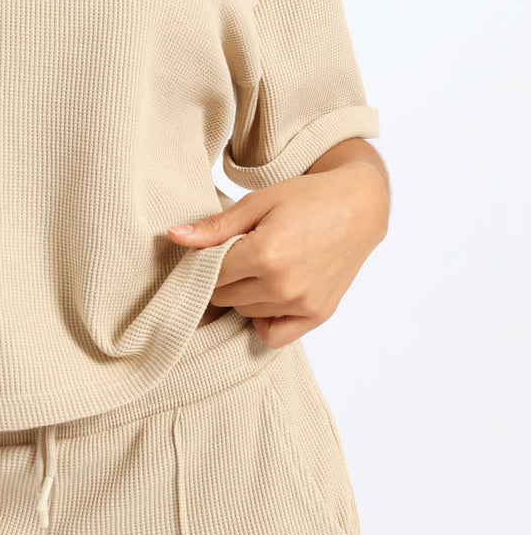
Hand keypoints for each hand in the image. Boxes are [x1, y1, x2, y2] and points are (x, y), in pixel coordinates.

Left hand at [166, 160, 388, 347]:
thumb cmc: (308, 198)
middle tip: (238, 255)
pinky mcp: (318, 315)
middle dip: (222, 278)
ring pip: (245, 313)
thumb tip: (174, 236)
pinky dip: (264, 320)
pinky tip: (268, 296)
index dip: (204, 263)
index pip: (210, 275)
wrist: (359, 206)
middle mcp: (283, 285)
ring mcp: (302, 304)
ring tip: (260, 267)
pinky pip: (273, 335)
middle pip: (224, 297)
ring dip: (243, 295)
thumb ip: (215, 227)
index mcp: (265, 254)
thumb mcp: (257, 203)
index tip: (210, 251)